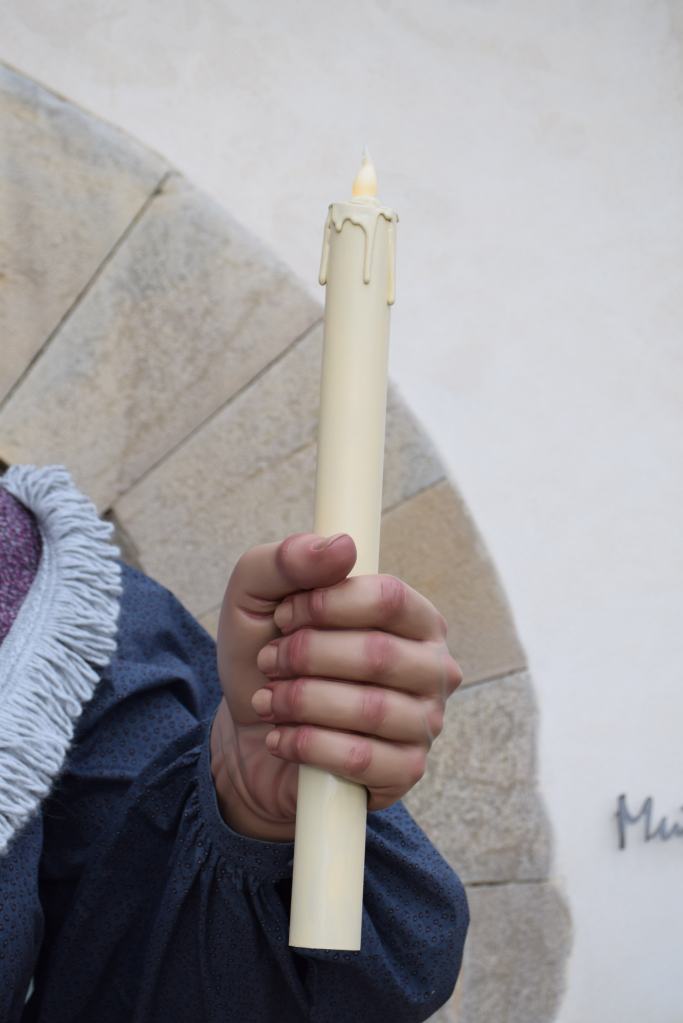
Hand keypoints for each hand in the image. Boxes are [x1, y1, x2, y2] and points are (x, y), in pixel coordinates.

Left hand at [210, 532, 461, 841]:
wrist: (253, 736)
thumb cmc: (268, 657)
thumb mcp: (256, 599)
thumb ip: (288, 561)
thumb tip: (343, 547)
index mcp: (413, 616)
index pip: (386, 597)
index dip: (325, 604)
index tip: (283, 615)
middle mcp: (433, 666)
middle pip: (378, 654)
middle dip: (306, 657)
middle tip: (270, 662)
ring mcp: (425, 722)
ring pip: (370, 709)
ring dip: (302, 702)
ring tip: (270, 701)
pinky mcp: (406, 771)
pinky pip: (362, 760)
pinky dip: (308, 746)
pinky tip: (282, 738)